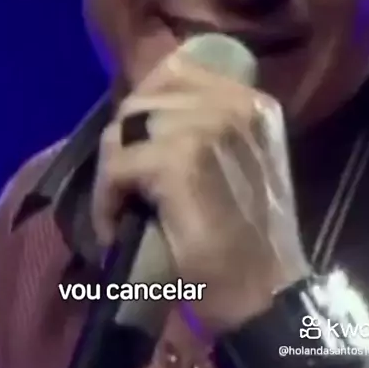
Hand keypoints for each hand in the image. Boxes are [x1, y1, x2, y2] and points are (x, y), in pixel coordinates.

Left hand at [92, 50, 309, 335]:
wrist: (261, 296)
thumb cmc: (246, 239)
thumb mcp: (238, 165)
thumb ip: (206, 128)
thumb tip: (148, 111)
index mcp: (251, 102)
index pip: (177, 70)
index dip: (146, 106)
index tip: (137, 146)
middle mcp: (234, 104)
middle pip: (142, 101)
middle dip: (125, 145)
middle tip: (126, 190)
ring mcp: (207, 127)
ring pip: (124, 129)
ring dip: (113, 174)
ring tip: (123, 210)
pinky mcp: (178, 159)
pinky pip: (117, 164)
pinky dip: (107, 199)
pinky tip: (117, 228)